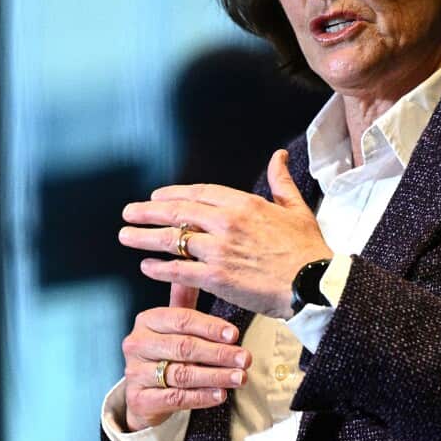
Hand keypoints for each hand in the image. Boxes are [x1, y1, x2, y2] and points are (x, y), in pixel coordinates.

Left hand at [118, 149, 332, 318]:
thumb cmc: (307, 249)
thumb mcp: (295, 208)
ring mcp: (218, 250)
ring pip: (171, 240)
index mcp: (243, 204)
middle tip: (129, 212)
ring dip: (144, 237)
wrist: (314, 284)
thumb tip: (278, 156)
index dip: (174, 194)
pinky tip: (146, 266)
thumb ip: (280, 181)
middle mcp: (226, 223)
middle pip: (177, 212)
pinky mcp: (215, 277)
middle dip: (148, 211)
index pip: (198, 193)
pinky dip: (159, 268)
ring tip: (126, 236)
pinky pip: (178, 270)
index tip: (157, 196)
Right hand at [120, 283, 249, 431]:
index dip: (210, 327)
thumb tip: (194, 259)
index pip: (182, 320)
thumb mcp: (174, 325)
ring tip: (240, 377)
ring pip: (182, 373)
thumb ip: (184, 299)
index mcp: (147, 320)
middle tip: (245, 358)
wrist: (144, 394)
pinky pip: (174, 398)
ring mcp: (135, 372)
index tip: (235, 334)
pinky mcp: (139, 399)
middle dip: (218, 353)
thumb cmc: (165, 353)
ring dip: (215, 376)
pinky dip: (200, 397)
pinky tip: (220, 395)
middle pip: (184, 346)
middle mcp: (136, 344)